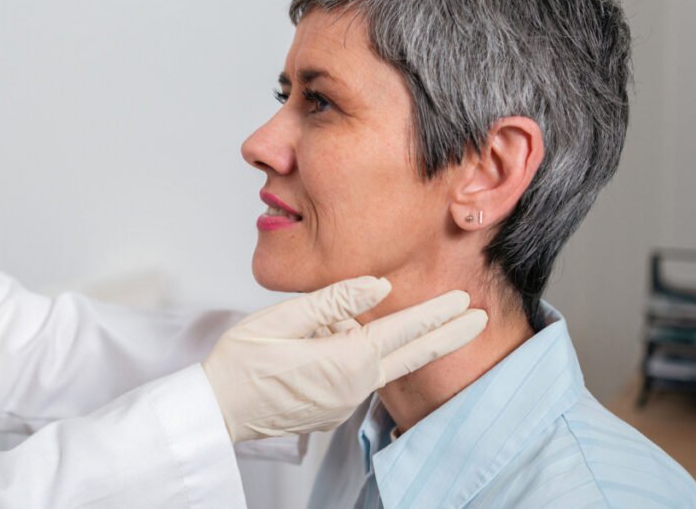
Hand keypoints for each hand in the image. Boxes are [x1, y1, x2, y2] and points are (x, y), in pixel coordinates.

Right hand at [202, 276, 486, 441]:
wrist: (217, 410)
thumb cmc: (241, 362)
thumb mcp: (283, 318)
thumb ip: (334, 301)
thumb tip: (376, 285)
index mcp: (345, 361)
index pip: (404, 332)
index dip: (437, 315)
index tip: (465, 302)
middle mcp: (353, 387)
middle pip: (410, 356)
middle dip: (446, 336)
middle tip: (478, 318)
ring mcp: (344, 402)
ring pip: (381, 362)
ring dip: (397, 341)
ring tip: (393, 314)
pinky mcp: (332, 407)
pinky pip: (359, 374)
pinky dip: (365, 354)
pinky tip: (339, 339)